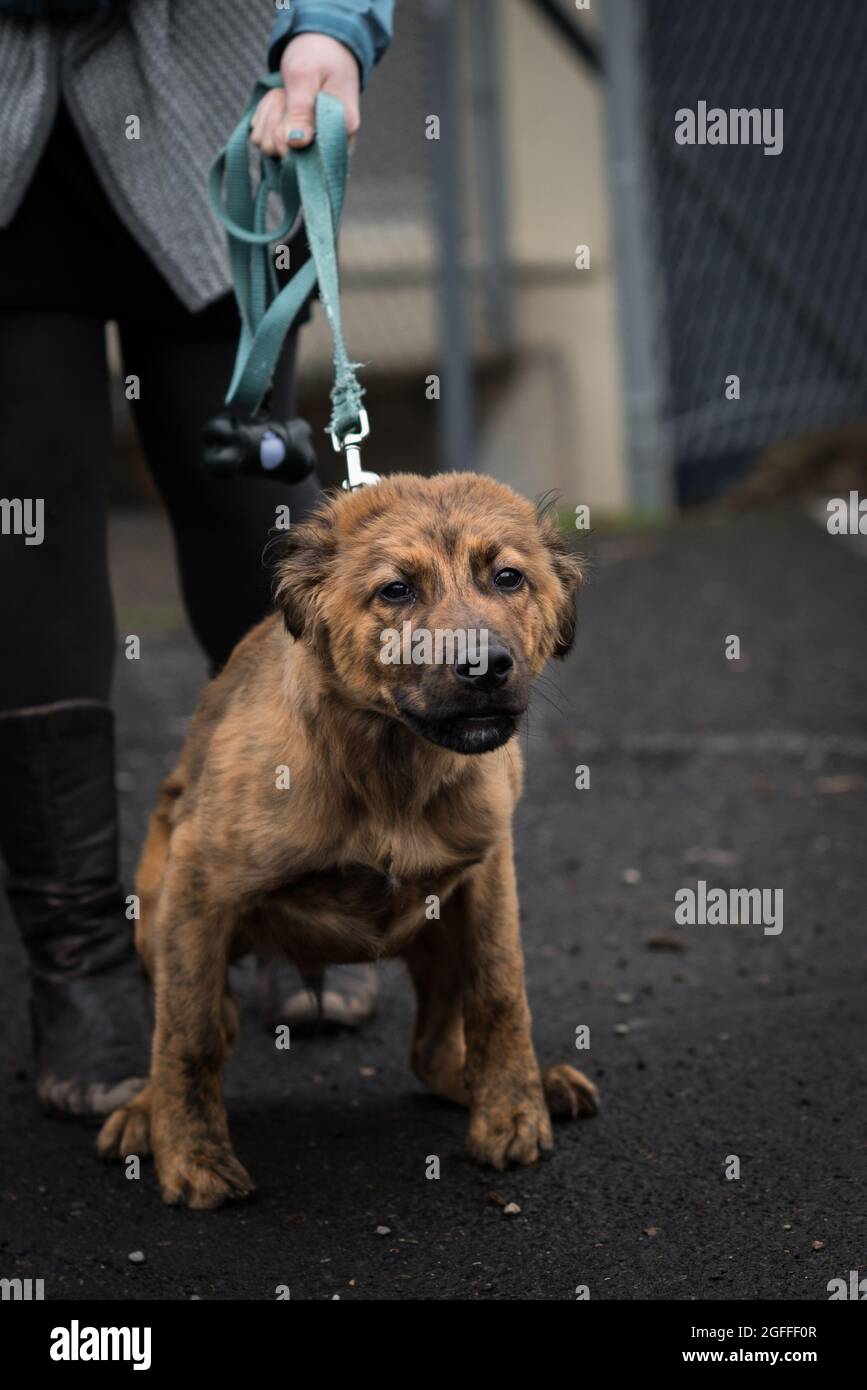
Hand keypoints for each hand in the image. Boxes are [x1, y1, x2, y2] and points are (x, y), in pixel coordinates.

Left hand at [251, 34, 360, 157]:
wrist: (322, 46)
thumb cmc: (318, 56)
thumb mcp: (305, 77)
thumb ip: (301, 111)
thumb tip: (295, 144)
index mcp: (341, 131)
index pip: (305, 157)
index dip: (285, 134)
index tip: (287, 100)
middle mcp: (327, 146)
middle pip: (281, 153)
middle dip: (275, 118)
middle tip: (286, 92)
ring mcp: (309, 147)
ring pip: (268, 147)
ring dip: (269, 115)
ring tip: (284, 94)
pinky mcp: (293, 143)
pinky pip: (264, 139)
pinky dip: (264, 117)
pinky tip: (280, 101)